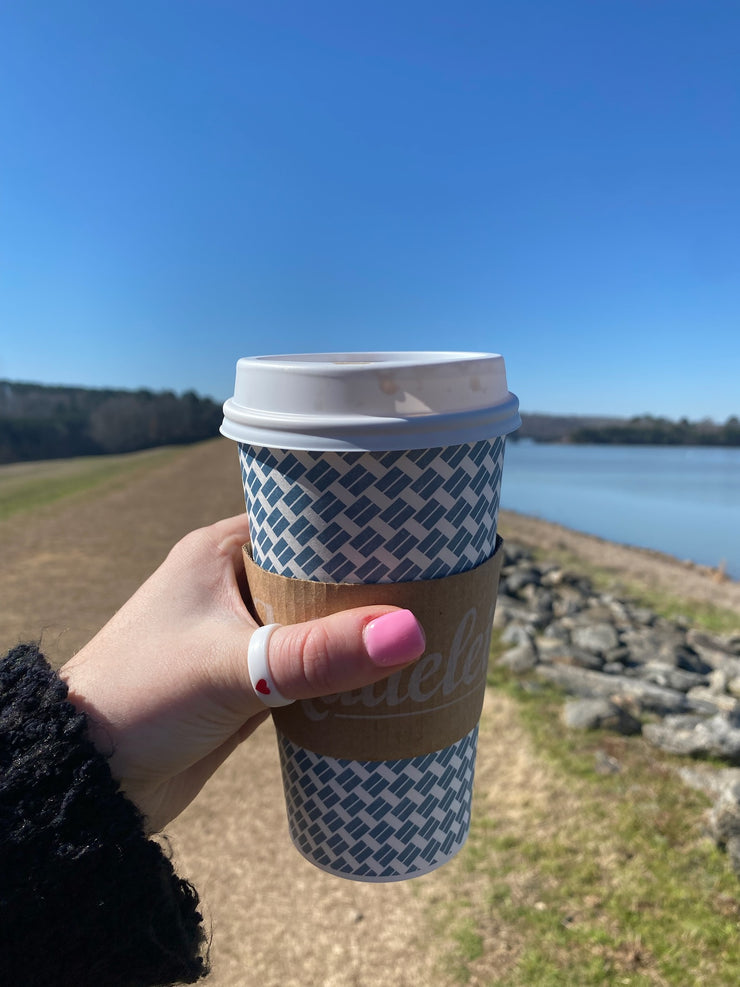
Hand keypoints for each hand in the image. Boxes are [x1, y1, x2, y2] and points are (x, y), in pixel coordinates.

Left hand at [60, 515, 425, 831]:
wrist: (89, 781)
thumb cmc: (139, 700)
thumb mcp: (232, 668)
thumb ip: (316, 654)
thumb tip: (409, 632)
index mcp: (220, 552)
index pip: (305, 520)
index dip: (359, 527)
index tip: (418, 533)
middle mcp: (231, 586)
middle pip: (320, 576)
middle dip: (371, 586)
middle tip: (438, 588)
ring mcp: (241, 636)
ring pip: (317, 625)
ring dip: (357, 634)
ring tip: (427, 631)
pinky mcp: (247, 684)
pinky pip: (308, 668)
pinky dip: (340, 674)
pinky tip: (385, 681)